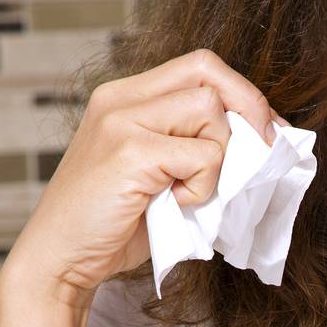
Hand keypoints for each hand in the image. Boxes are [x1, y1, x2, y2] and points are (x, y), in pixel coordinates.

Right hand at [3, 49, 287, 302]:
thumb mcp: (157, 173)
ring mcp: (122, 121)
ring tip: (188, 191)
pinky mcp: (130, 152)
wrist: (60, 260)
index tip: (265, 131)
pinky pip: (203, 156)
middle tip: (261, 150)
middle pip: (208, 72)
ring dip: (218, 158)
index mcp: (126, 97)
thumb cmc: (113, 225)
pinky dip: (202, 187)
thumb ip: (192, 147)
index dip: (241, 94)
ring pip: (210, 111)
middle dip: (248, 108)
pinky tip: (174, 204)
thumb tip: (260, 143)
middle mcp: (120, 99)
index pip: (199, 66)